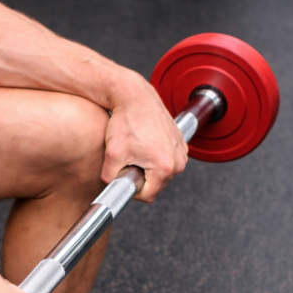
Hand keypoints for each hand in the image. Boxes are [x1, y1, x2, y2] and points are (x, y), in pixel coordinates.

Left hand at [101, 73, 188, 202]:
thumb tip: (112, 191)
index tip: (124, 175)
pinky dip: (156, 156)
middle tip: (129, 161)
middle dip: (141, 177)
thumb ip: (110, 180)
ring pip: (162, 173)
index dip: (132, 189)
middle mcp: (178, 161)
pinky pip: (168, 160)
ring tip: (136, 151)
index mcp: (164, 167)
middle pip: (157, 185)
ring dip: (149, 168)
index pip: (147, 196)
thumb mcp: (112, 155)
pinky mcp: (181, 142)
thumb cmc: (126, 121)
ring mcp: (182, 151)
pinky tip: (145, 144)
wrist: (135, 96)